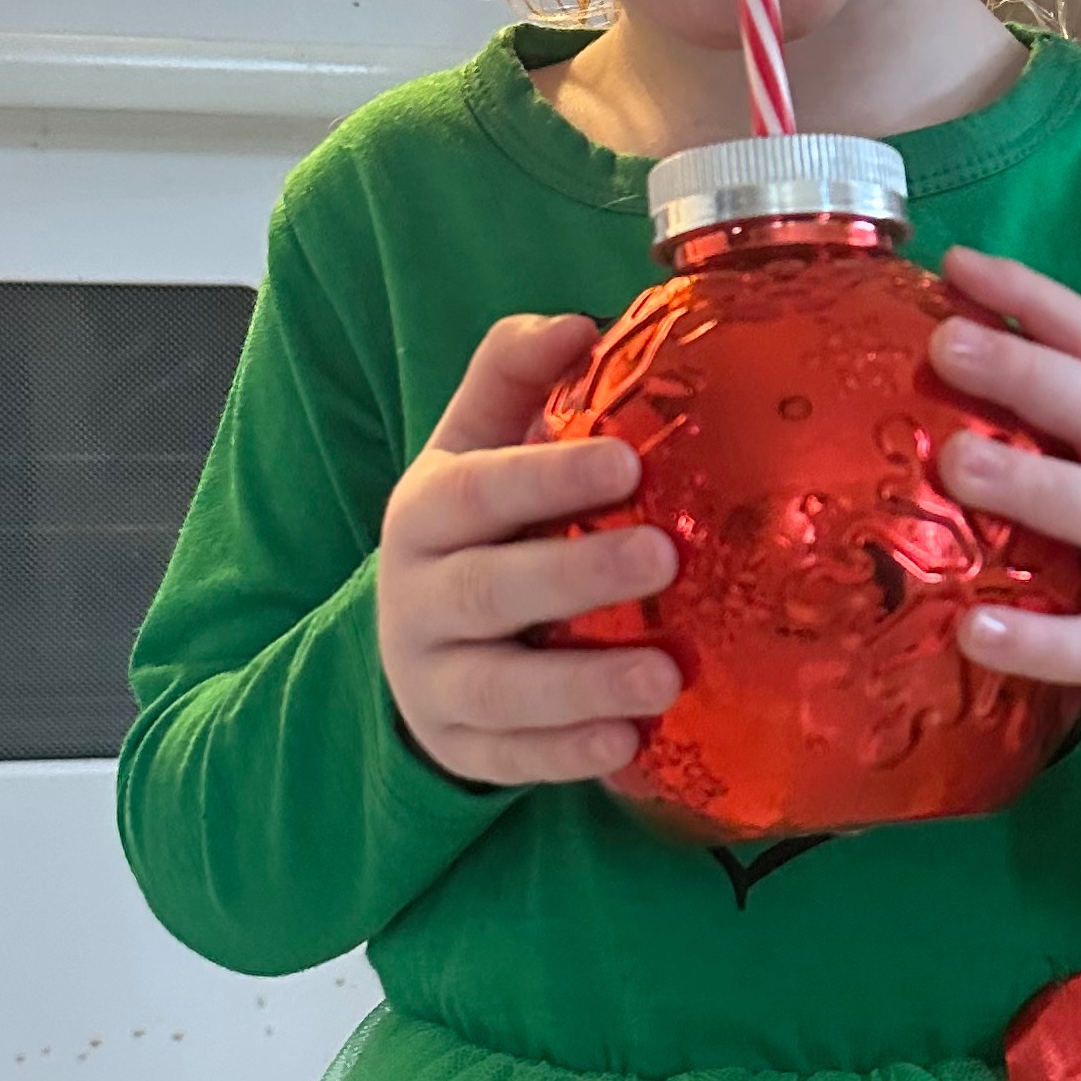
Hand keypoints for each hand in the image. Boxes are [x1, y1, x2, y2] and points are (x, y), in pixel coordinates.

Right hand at [377, 311, 681, 789]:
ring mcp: (435, 679)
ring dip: (584, 684)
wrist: (413, 641)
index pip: (480, 489)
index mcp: (428, 512)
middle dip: (578, 574)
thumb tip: (577, 322)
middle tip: (666, 557)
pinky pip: (510, 758)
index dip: (548, 477)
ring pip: (502, 687)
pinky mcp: (461, 746)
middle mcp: (420, 597)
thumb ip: (515, 378)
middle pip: (492, 589)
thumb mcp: (474, 445)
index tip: (628, 462)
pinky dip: (566, 755)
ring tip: (667, 676)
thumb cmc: (474, 526)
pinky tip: (628, 744)